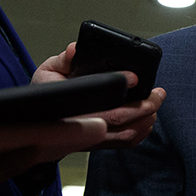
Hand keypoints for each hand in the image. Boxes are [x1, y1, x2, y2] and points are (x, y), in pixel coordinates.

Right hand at [33, 42, 166, 149]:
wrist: (36, 121)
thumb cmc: (46, 94)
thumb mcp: (48, 71)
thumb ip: (64, 60)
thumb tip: (76, 50)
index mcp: (70, 105)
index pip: (99, 97)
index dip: (120, 86)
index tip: (134, 78)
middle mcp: (81, 126)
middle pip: (120, 119)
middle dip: (145, 105)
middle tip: (158, 93)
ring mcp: (90, 138)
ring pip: (126, 135)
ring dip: (146, 120)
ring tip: (156, 104)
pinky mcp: (98, 145)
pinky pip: (124, 143)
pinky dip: (141, 133)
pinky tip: (148, 120)